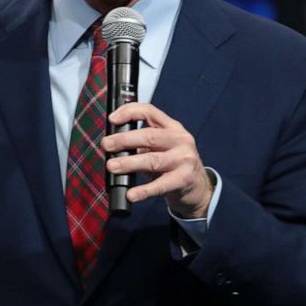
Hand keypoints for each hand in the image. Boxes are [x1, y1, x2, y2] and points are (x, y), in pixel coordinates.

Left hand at [102, 102, 213, 218]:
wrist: (198, 187)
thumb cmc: (174, 163)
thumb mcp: (163, 146)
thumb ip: (144, 141)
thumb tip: (114, 144)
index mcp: (173, 127)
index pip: (150, 112)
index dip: (129, 112)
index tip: (112, 119)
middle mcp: (180, 140)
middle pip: (149, 136)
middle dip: (124, 140)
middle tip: (107, 145)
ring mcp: (184, 160)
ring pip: (152, 160)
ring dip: (129, 163)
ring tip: (112, 166)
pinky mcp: (184, 179)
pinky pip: (160, 185)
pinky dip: (144, 191)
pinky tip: (131, 194)